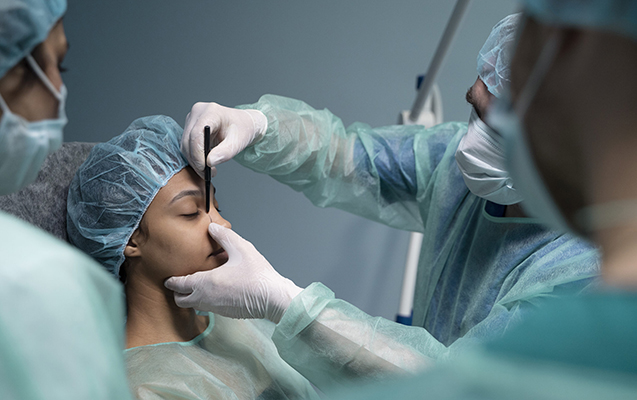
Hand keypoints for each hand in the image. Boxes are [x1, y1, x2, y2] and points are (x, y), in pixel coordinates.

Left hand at [165, 223, 302, 322]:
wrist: (273, 297)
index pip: (179, 285)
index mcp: (205, 283)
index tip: (169, 277)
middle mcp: (206, 298)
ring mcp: (215, 308)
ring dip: (192, 297)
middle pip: (181, 300)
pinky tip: (217, 290)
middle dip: (178, 292)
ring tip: (199, 285)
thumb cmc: (257, 274)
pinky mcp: (225, 313)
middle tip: (182, 282)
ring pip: (194, 306)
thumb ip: (223, 236)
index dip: (172, 281)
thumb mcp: (240, 248)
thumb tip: (212, 227)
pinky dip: (206, 301)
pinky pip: (208, 308)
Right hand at [181, 102, 267, 176]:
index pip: (196, 134)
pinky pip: (186, 144)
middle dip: (196, 160)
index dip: (198, 154)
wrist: (243, 123)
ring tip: (208, 170)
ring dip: (194, 160)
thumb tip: (209, 162)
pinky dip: (193, 156)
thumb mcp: (238, 143)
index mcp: (211, 112)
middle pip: (188, 140)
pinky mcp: (190, 126)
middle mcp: (198, 112)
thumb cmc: (242, 129)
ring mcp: (192, 118)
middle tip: (207, 174)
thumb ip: (225, 152)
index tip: (204, 168)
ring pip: (185, 144)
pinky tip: (204, 163)